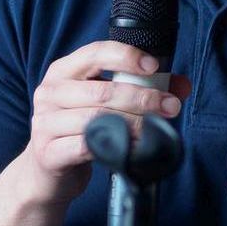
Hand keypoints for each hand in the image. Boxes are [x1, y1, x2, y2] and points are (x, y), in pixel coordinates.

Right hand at [21, 41, 190, 205]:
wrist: (45, 173)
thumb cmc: (78, 130)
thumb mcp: (104, 104)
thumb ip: (142, 89)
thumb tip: (181, 86)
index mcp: (63, 71)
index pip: (95, 52)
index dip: (127, 57)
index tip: (154, 67)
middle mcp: (50, 92)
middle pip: (102, 90)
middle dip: (142, 97)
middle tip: (170, 106)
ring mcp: (45, 122)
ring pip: (96, 118)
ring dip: (133, 123)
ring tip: (156, 130)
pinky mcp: (48, 152)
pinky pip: (86, 146)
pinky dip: (114, 147)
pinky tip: (133, 149)